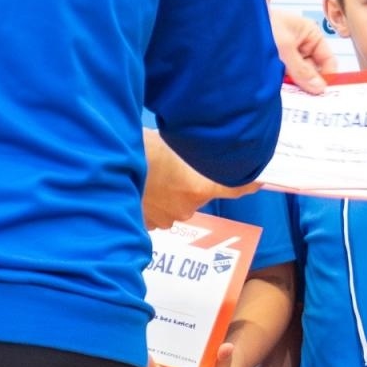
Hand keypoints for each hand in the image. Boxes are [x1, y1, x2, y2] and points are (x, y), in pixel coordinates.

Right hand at [142, 130, 259, 228]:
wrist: (105, 169)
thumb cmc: (139, 148)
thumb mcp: (170, 141)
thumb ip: (189, 153)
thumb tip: (197, 147)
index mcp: (199, 187)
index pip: (235, 187)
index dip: (249, 183)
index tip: (260, 180)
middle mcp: (188, 208)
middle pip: (197, 193)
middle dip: (188, 181)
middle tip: (170, 162)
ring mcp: (165, 219)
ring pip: (175, 204)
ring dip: (168, 191)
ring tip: (150, 172)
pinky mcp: (146, 224)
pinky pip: (156, 213)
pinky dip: (151, 201)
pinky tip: (140, 185)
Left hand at [269, 0, 335, 94]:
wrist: (230, 22)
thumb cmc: (260, 23)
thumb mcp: (284, 48)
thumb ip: (302, 70)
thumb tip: (319, 88)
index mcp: (310, 35)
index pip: (328, 60)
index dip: (327, 77)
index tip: (323, 94)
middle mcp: (301, 46)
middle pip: (313, 71)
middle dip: (309, 84)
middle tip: (305, 99)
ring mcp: (288, 56)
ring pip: (299, 77)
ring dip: (295, 86)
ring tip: (289, 93)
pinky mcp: (275, 64)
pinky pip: (285, 79)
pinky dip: (284, 85)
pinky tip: (279, 91)